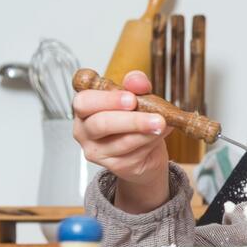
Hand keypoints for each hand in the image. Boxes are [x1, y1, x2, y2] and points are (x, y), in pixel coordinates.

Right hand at [72, 70, 172, 212]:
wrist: (145, 150)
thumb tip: (136, 80)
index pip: (83, 102)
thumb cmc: (134, 120)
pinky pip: (134, 153)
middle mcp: (84, 131)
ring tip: (163, 124)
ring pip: (121, 142)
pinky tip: (159, 134)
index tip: (131, 98)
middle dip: (131, 120)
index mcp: (85, 109)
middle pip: (100, 124)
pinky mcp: (114, 166)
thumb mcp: (137, 96)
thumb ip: (136, 85)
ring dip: (146, 132)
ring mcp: (97, 151)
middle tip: (154, 116)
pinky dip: (150, 141)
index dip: (107, 100)